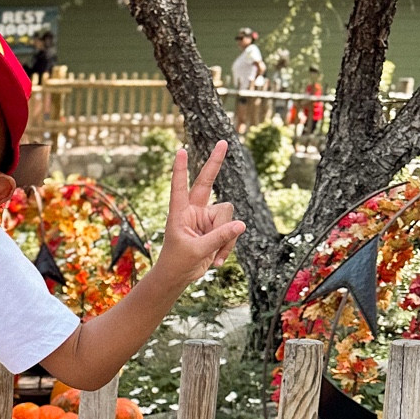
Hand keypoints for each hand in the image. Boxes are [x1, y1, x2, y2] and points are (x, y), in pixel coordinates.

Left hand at [156, 143, 244, 287]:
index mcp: (179, 213)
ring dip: (225, 237)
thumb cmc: (178, 262)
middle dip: (215, 163)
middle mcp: (193, 211)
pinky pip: (232, 229)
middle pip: (207, 182)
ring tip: (214, 256)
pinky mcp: (217, 228)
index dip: (180, 170)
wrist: (180, 276)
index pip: (179, 187)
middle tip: (223, 142)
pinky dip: (228, 246)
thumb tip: (241, 225)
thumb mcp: (197, 251)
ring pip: (227, 215)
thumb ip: (218, 237)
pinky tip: (217, 260)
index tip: (180, 151)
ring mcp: (206, 218)